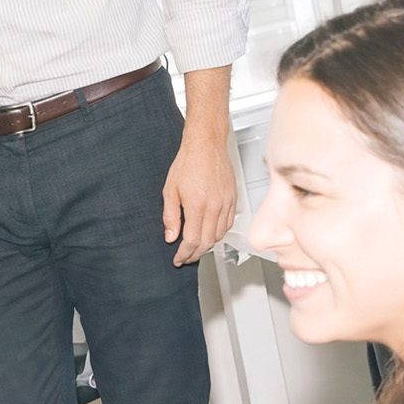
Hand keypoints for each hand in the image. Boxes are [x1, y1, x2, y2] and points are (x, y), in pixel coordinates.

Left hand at [163, 127, 236, 265]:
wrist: (206, 144)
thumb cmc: (188, 163)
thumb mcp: (170, 191)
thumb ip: (170, 217)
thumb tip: (171, 236)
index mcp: (198, 204)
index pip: (192, 240)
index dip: (184, 253)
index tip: (178, 259)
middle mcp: (215, 206)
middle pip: (208, 241)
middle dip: (195, 254)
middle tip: (185, 258)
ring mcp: (226, 202)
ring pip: (220, 234)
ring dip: (207, 245)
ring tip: (196, 248)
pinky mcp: (233, 198)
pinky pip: (228, 223)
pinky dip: (218, 233)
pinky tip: (209, 233)